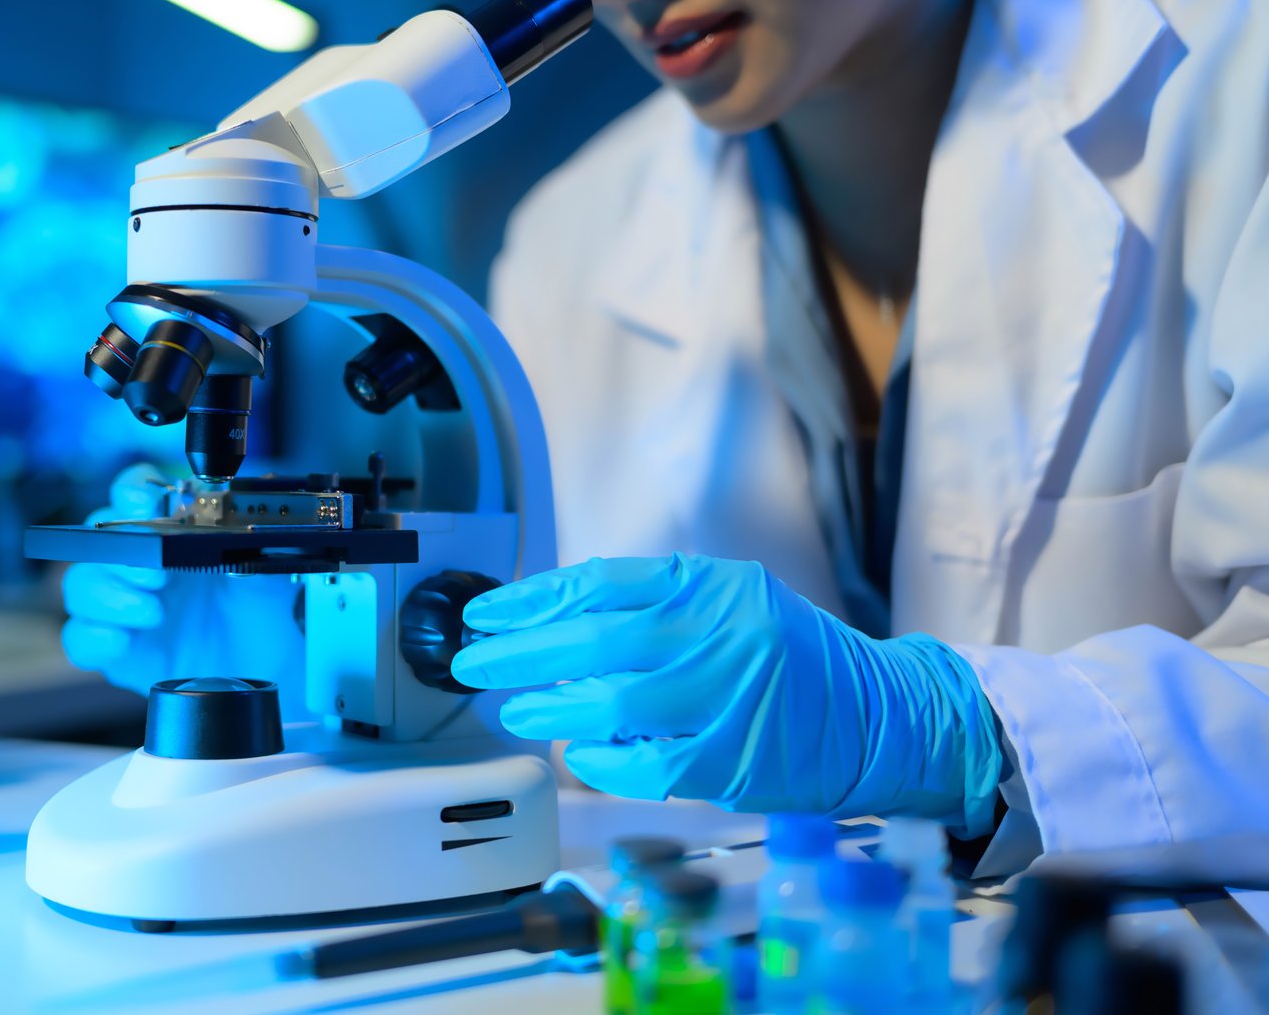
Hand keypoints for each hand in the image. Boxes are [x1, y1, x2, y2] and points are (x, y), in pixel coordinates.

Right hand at [61, 464, 304, 695]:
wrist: (262, 677)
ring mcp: (122, 605)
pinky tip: (125, 642)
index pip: (134, 493)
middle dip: (123, 551)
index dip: (132, 491)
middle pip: (98, 535)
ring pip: (80, 584)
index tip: (146, 503)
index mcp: (174, 534)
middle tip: (159, 574)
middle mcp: (141, 564)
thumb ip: (256, 561)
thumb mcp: (269, 587)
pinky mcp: (115, 648)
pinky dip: (96, 637)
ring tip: (155, 612)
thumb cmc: (260, 622)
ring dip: (110, 594)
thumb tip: (244, 541)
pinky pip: (79, 638)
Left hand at [451, 554, 1002, 835]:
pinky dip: (600, 760)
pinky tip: (577, 754)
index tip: (484, 613)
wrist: (878, 716)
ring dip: (548, 708)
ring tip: (511, 710)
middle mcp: (718, 635)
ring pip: (611, 704)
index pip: (601, 583)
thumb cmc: (791, 657)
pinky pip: (642, 765)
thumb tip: (554, 622)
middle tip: (470, 663)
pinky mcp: (730, 763)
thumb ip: (655, 607)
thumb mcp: (732, 603)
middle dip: (519, 653)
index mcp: (713, 587)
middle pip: (592, 641)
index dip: (533, 599)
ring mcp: (724, 701)